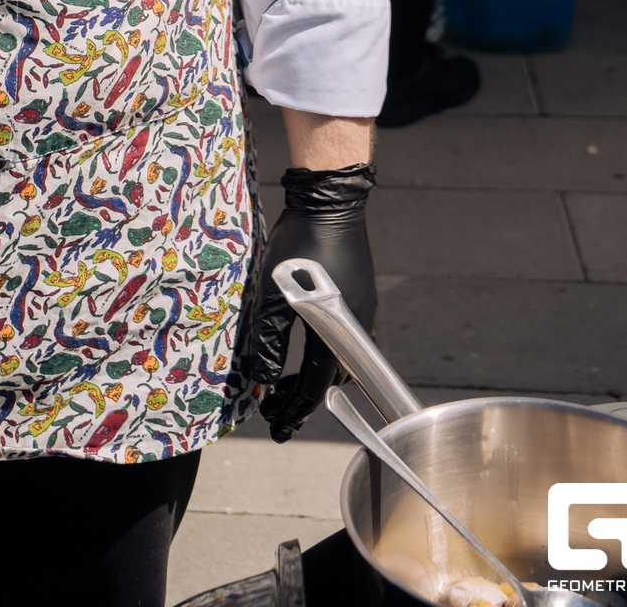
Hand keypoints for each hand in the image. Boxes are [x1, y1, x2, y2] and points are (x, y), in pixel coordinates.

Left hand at [243, 164, 375, 442]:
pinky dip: (323, 353)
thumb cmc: (300, 242)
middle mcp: (358, 325)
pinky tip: (304, 347)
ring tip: (284, 384)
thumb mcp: (274, 293)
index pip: (319, 386)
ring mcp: (362, 308)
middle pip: (333, 378)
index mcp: (337, 330)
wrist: (329, 199)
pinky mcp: (359, 294)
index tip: (278, 426)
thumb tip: (264, 379)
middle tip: (276, 411)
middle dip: (303, 399)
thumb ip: (270, 339)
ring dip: (313, 376)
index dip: (296, 409)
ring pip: (340, 358)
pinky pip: (346, 337)